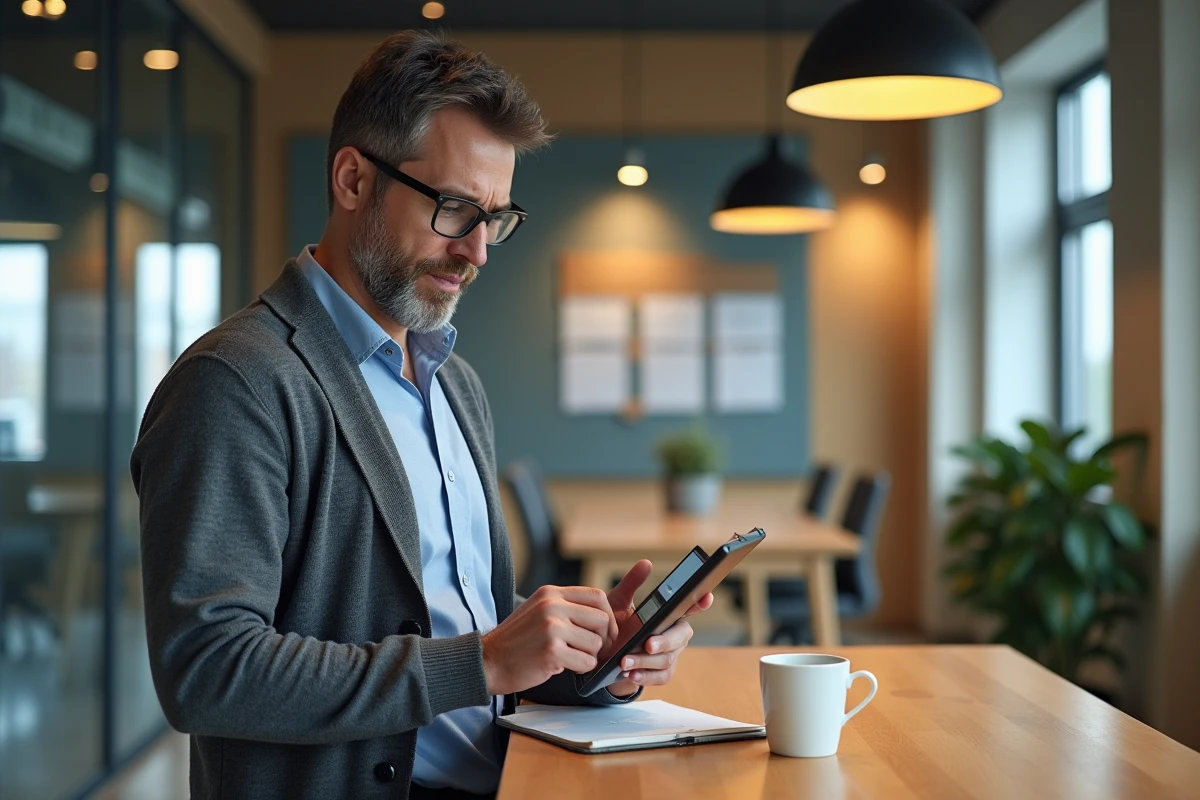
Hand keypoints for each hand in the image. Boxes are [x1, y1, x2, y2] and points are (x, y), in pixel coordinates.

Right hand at [481, 585, 618, 695]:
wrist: (488, 662)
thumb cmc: (516, 641)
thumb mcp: (538, 611)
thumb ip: (565, 607)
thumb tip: (601, 615)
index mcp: (551, 593)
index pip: (597, 596)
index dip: (608, 616)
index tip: (605, 632)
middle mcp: (552, 606)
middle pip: (602, 619)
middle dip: (602, 639)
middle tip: (590, 651)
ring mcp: (551, 628)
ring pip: (596, 643)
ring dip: (588, 656)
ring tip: (569, 658)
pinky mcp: (552, 651)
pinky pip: (586, 662)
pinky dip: (580, 669)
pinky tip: (563, 667)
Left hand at [602, 560, 713, 697]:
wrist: (602, 654)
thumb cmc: (615, 624)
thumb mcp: (618, 602)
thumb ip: (631, 584)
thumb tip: (646, 563)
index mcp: (669, 613)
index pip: (690, 605)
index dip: (700, 601)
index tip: (706, 596)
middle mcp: (674, 632)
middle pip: (680, 636)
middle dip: (664, 641)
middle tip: (647, 643)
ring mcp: (671, 653)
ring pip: (667, 659)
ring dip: (646, 661)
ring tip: (625, 662)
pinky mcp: (663, 672)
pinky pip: (661, 676)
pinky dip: (646, 676)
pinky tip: (631, 674)